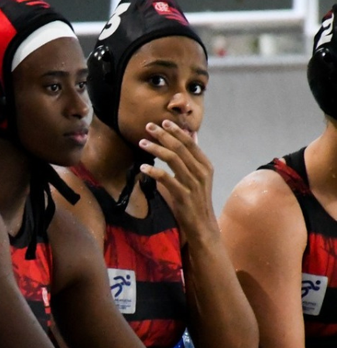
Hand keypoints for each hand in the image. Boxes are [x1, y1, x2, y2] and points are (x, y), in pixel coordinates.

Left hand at [139, 120, 216, 241]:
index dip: (176, 131)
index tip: (162, 122)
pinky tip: (143, 168)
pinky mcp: (183, 195)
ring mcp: (193, 183)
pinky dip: (154, 171)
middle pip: (180, 148)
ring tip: (142, 143)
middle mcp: (201, 172)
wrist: (202, 225)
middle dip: (163, 135)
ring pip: (173, 160)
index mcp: (205, 165)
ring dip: (156, 149)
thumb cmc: (195, 199)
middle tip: (148, 127)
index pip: (189, 143)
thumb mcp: (197, 175)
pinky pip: (167, 179)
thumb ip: (193, 156)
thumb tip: (192, 135)